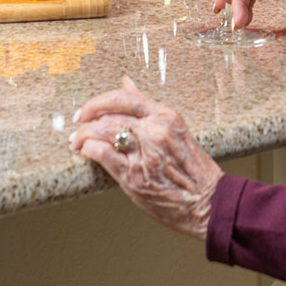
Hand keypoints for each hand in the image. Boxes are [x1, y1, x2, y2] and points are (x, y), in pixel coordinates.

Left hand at [72, 79, 221, 239]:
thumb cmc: (194, 170)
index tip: (87, 109)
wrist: (208, 202)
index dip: (98, 101)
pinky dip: (89, 151)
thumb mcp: (175, 130)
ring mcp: (144, 153)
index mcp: (166, 116)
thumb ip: (149, 108)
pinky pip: (102, 154)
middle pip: (108, 115)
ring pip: (102, 132)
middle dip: (87, 121)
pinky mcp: (134, 176)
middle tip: (78, 128)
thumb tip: (127, 83)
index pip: (124, 97)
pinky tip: (86, 153)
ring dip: (83, 136)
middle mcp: (155, 131)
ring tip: (77, 142)